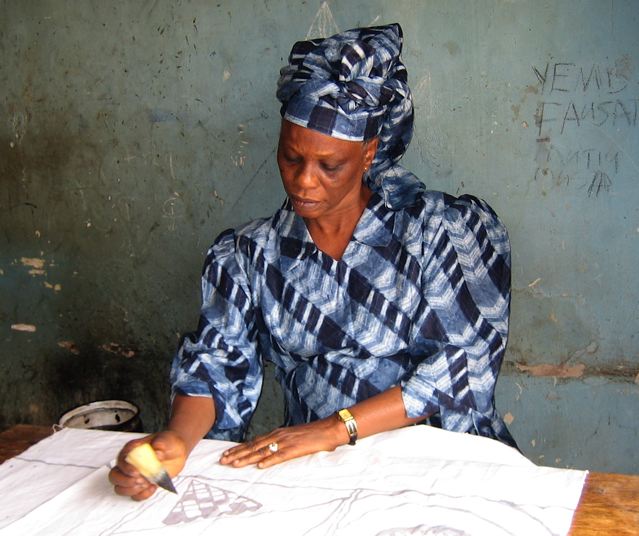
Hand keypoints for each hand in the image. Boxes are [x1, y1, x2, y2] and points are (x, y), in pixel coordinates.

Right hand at [108, 431, 186, 500]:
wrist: (177, 452)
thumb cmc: (169, 443)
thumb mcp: (167, 439)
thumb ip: (161, 444)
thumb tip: (157, 453)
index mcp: (133, 449)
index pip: (121, 459)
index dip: (126, 467)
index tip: (136, 472)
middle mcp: (130, 463)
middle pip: (114, 476)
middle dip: (125, 481)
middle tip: (140, 480)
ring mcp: (134, 475)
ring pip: (120, 488)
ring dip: (132, 489)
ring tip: (146, 484)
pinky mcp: (142, 484)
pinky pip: (135, 495)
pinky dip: (142, 495)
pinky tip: (152, 487)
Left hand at [219, 416, 347, 468]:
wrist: (329, 428)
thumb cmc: (313, 434)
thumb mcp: (293, 437)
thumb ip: (281, 443)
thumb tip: (268, 452)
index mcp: (278, 433)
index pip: (254, 442)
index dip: (239, 448)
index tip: (226, 454)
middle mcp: (279, 436)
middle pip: (254, 446)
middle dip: (237, 453)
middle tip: (222, 460)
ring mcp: (287, 442)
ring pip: (262, 451)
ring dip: (247, 458)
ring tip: (234, 464)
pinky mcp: (296, 449)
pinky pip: (280, 456)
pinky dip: (269, 460)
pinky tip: (260, 466)